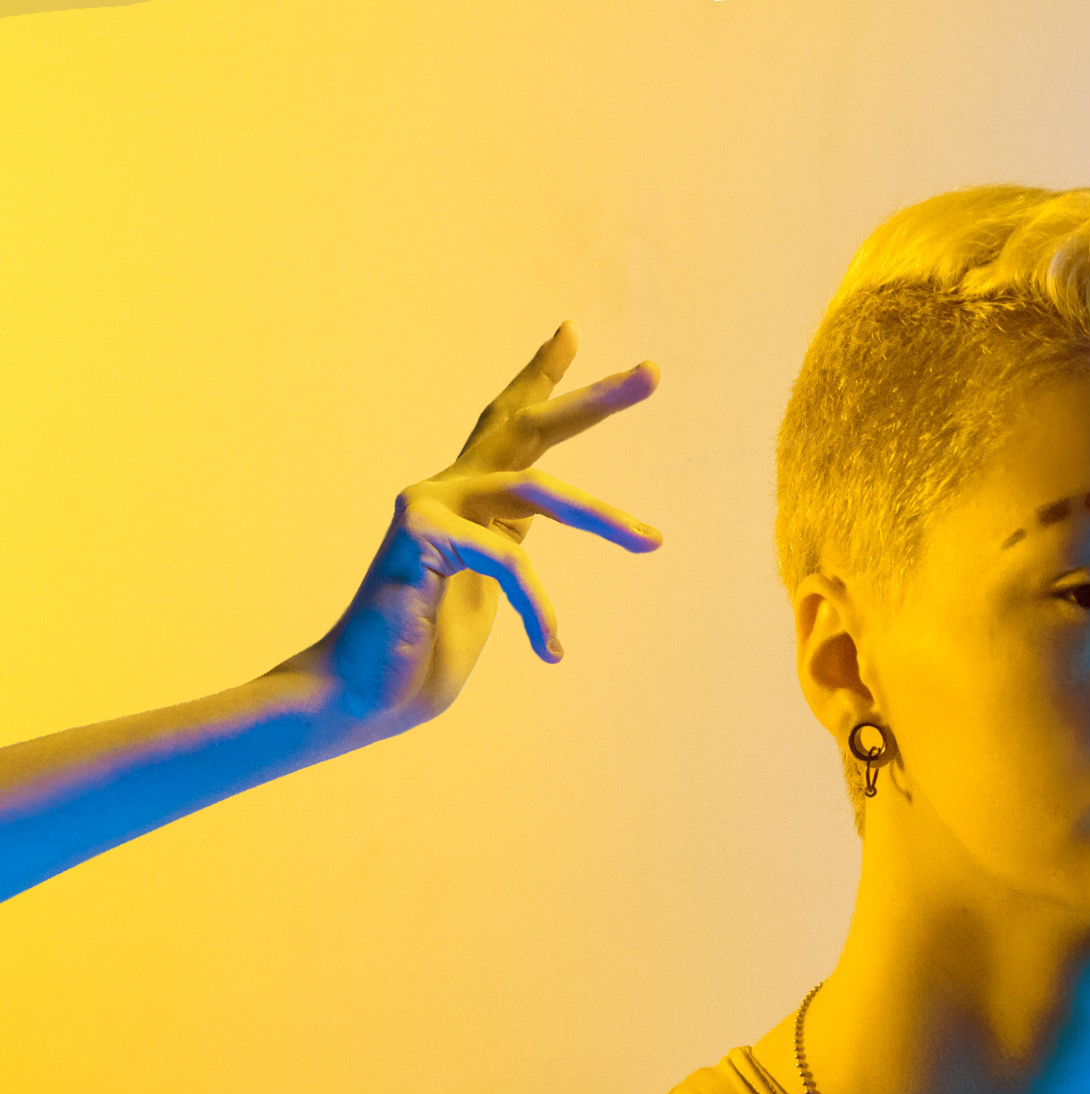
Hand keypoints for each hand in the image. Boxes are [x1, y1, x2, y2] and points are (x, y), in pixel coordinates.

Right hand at [281, 322, 661, 738]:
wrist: (364, 694)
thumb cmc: (424, 648)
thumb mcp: (489, 585)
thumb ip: (508, 537)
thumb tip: (539, 508)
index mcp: (468, 499)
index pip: (508, 425)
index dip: (540, 379)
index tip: (572, 333)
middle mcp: (446, 489)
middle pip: (527, 425)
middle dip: (595, 399)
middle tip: (654, 373)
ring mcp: (429, 508)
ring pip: (539, 490)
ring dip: (604, 517)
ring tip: (653, 541)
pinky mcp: (420, 538)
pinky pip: (511, 561)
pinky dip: (539, 608)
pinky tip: (550, 650)